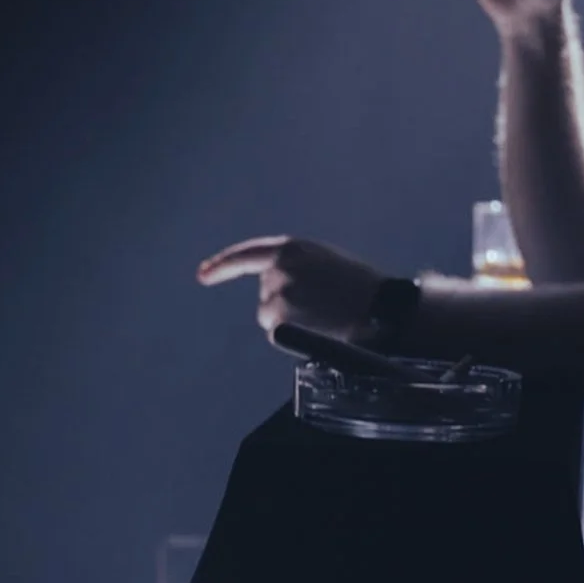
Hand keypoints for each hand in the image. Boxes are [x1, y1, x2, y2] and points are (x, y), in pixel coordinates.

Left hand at [197, 235, 382, 339]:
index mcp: (290, 248)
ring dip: (290, 320)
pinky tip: (319, 326)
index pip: (247, 254)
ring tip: (324, 315)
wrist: (380, 307)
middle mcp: (278, 267)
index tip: (203, 275)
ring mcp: (277, 292)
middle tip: (321, 303)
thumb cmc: (358, 287)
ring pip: (269, 315)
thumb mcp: (323, 261)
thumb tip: (272, 287)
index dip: (222, 265)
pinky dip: (293, 335)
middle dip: (285, 301)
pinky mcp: (279, 315)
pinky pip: (277, 332)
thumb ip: (294, 267)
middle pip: (265, 293)